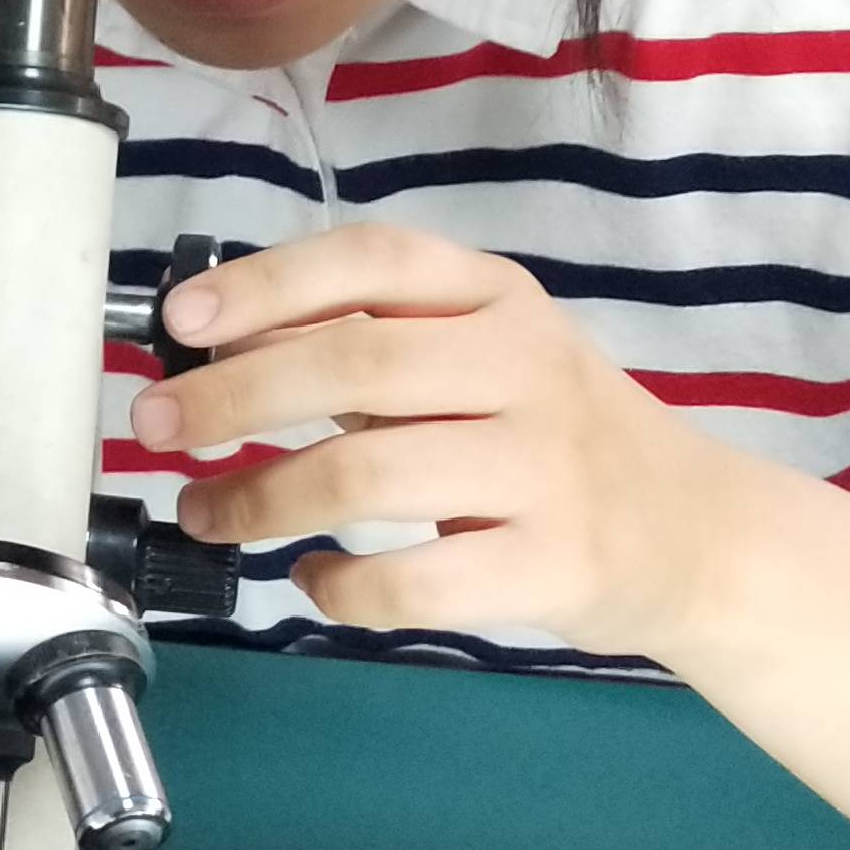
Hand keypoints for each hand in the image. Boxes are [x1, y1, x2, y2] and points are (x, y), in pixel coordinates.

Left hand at [128, 224, 819, 660]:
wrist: (697, 532)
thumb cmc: (555, 434)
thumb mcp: (483, 355)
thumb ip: (371, 342)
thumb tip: (220, 345)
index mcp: (498, 299)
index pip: (375, 262)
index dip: (270, 284)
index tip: (182, 319)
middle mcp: (526, 369)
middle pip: (356, 365)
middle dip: (232, 396)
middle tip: (153, 426)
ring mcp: (546, 469)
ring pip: (369, 476)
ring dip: (260, 498)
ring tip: (208, 514)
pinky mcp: (553, 565)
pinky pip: (415, 581)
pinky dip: (340, 587)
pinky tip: (312, 581)